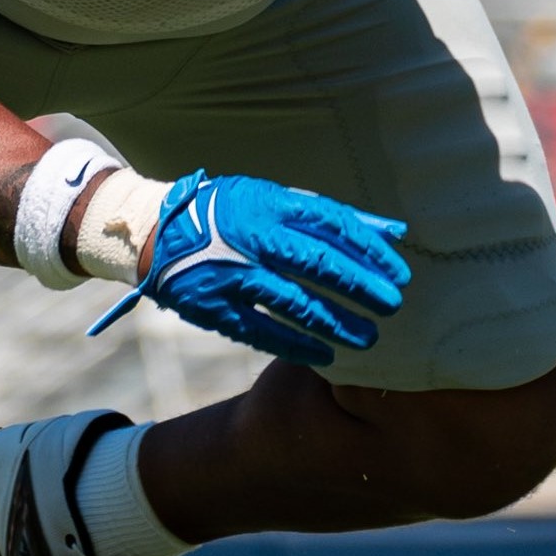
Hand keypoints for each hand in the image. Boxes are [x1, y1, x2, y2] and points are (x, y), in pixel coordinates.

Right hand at [87, 171, 409, 365]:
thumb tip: (395, 231)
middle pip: (317, 262)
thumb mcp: (275, 200)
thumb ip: (331, 215)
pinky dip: (295, 345)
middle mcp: (252, 238)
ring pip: (293, 302)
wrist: (156, 230)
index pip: (331, 224)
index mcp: (269, 204)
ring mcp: (231, 274)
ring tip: (369, 337)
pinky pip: (261, 330)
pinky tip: (326, 356)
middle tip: (392, 305)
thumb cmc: (230, 212)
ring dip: (336, 322)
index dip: (369, 250)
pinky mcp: (214, 307)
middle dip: (360, 286)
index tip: (399, 272)